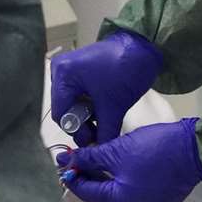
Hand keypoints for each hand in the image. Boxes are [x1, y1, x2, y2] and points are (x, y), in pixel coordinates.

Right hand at [49, 30, 162, 144]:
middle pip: (64, 109)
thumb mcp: (113, 107)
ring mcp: (67, 68)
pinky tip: (101, 110)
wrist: (143, 47)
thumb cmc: (126, 72)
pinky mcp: (77, 68)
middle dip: (81, 124)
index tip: (93, 141)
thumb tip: (98, 153)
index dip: (76, 131)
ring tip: (103, 122)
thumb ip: (103, 134)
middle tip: (98, 134)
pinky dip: (88, 105)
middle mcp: (59, 69)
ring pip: (71, 103)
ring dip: (86, 115)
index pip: (61, 114)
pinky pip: (77, 94)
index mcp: (63, 75)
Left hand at [60, 118, 201, 201]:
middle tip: (79, 157)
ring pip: (119, 193)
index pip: (88, 192)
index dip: (73, 176)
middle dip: (90, 175)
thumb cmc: (152, 150)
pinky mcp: (160, 201)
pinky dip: (124, 180)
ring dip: (107, 177)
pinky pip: (134, 192)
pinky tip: (120, 164)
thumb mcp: (116, 151)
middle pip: (103, 194)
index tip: (62, 162)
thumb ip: (90, 158)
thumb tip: (68, 161)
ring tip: (97, 157)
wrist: (194, 150)